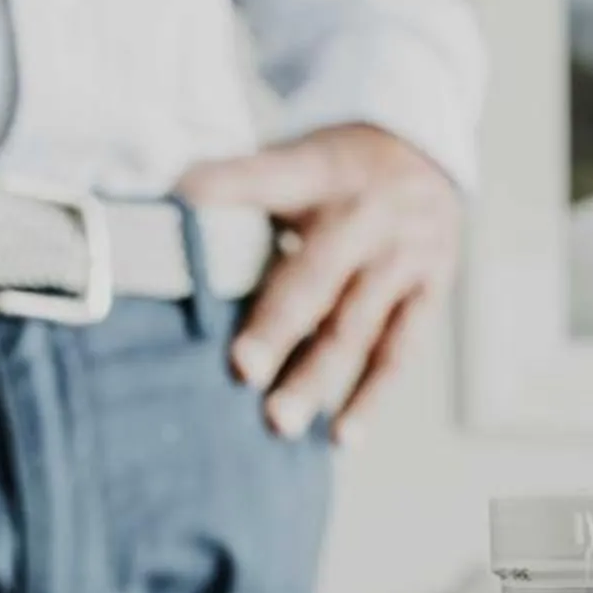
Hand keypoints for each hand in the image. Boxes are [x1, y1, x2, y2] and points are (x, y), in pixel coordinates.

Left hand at [176, 124, 461, 441]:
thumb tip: (162, 215)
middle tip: (242, 370)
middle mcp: (367, 213)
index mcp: (321, 171)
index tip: (183, 201)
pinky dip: (370, 398)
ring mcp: (405, 256)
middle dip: (280, 324)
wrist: (428, 156)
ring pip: (357, 325)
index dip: (228, 186)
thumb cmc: (334, 171)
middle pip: (319, 274)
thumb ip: (241, 186)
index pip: (269, 175)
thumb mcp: (293, 155)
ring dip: (317, 377)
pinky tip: (342, 437)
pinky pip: (398, 352)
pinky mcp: (430, 290)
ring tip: (280, 422)